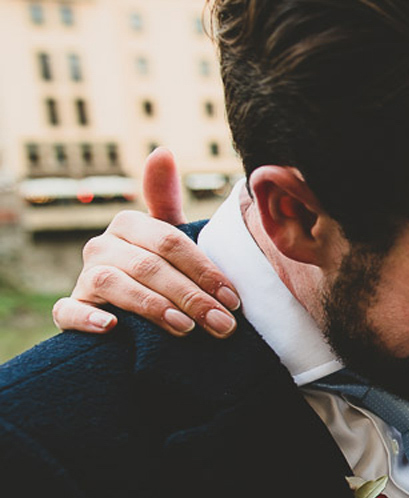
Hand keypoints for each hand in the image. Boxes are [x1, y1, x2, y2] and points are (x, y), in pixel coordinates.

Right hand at [52, 147, 240, 337]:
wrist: (132, 315)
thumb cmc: (160, 271)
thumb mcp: (169, 237)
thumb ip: (167, 200)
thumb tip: (163, 150)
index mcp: (129, 225)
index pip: (170, 242)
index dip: (205, 270)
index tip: (234, 299)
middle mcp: (101, 245)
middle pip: (149, 266)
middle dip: (191, 297)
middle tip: (222, 324)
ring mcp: (84, 277)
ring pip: (114, 284)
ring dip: (153, 307)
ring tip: (186, 328)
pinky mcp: (70, 308)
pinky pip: (68, 311)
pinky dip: (86, 319)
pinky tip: (111, 327)